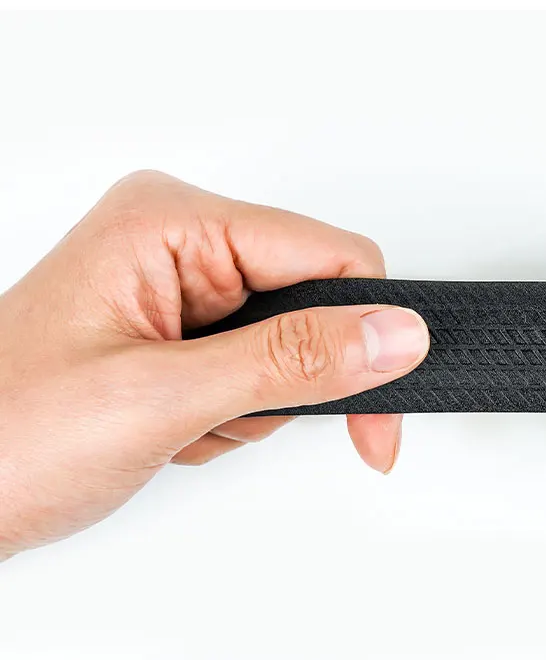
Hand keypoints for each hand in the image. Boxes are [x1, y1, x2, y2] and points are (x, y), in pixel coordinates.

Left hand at [0, 170, 428, 560]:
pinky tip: (172, 432)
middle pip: (313, 304)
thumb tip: (393, 334)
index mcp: (168, 223)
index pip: (330, 255)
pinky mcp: (174, 339)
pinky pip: (252, 379)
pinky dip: (227, 421)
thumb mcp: (163, 398)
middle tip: (230, 419)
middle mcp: (173, 245)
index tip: (381, 415)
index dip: (369, 335)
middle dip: (287, 384)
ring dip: (249, 410)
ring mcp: (173, 293)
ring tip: (178, 426)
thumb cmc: (7, 436)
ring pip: (288, 353)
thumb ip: (290, 363)